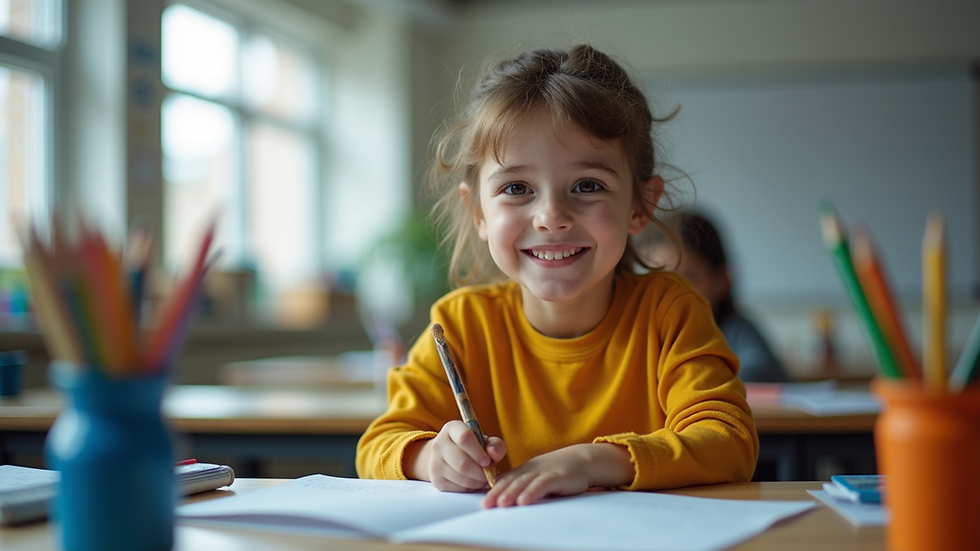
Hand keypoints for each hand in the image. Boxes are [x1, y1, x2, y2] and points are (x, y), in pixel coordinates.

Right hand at [408, 420, 505, 491]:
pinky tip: (472, 481)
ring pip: (460, 477)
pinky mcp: (436, 479)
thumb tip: (494, 453)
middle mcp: (439, 444)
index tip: (487, 461)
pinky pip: (457, 488)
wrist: (449, 456)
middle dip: (480, 472)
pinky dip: (469, 488)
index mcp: (452, 429)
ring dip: (477, 481)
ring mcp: (435, 462)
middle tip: (488, 473)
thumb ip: (495, 445)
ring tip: (482, 477)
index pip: (464, 437)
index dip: (479, 452)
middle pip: (462, 463)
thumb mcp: (485, 441)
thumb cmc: (472, 447)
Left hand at [481, 443, 633, 507]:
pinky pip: (542, 484)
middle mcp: (531, 470)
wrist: (582, 460)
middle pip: (511, 482)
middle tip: (486, 505)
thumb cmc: (558, 471)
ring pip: (524, 482)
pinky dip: (532, 492)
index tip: (482, 502)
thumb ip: (524, 485)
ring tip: (501, 503)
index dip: (492, 490)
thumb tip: (505, 498)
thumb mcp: (538, 476)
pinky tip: (524, 500)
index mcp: (524, 471)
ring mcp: (543, 472)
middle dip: (497, 493)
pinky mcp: (556, 476)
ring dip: (511, 493)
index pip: (505, 480)